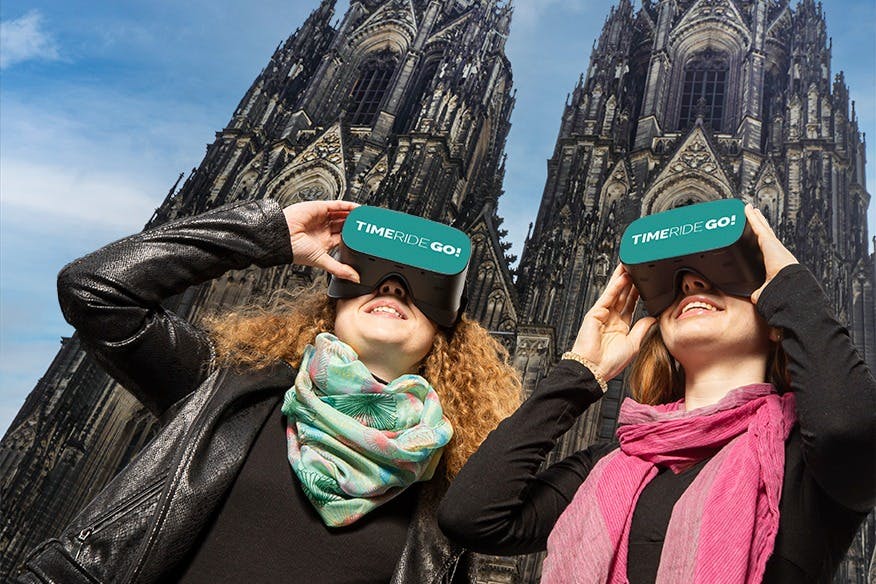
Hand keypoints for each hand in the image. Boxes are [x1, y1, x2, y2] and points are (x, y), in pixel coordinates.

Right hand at [283, 200, 360, 281]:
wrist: (282, 237)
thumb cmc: (295, 250)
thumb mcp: (322, 261)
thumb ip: (339, 270)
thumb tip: (355, 278)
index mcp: (325, 242)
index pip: (344, 238)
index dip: (355, 237)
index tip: (366, 237)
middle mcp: (324, 229)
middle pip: (345, 225)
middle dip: (356, 224)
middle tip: (369, 224)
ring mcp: (322, 218)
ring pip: (342, 214)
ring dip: (354, 214)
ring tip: (366, 215)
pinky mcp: (320, 208)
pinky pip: (337, 205)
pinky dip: (348, 206)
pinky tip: (358, 207)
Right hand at [570, 264, 656, 383]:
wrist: (594, 370)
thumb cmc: (609, 362)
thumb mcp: (633, 344)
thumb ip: (642, 329)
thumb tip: (653, 318)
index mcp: (620, 327)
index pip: (630, 304)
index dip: (637, 293)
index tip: (645, 283)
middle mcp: (611, 319)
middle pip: (622, 295)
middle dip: (629, 281)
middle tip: (637, 267)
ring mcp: (602, 315)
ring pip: (614, 292)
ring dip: (622, 279)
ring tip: (630, 265)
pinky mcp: (594, 314)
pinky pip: (607, 298)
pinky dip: (615, 287)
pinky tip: (623, 278)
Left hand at [744, 204, 797, 303]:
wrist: (789, 286)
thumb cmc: (782, 290)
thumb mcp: (766, 291)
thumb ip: (760, 292)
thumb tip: (756, 297)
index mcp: (774, 262)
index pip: (766, 249)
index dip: (762, 241)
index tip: (758, 236)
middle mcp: (774, 250)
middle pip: (764, 234)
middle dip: (760, 225)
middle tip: (754, 216)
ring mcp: (771, 244)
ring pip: (761, 227)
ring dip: (755, 218)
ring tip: (750, 210)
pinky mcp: (767, 240)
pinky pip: (757, 225)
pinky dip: (751, 216)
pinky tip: (747, 209)